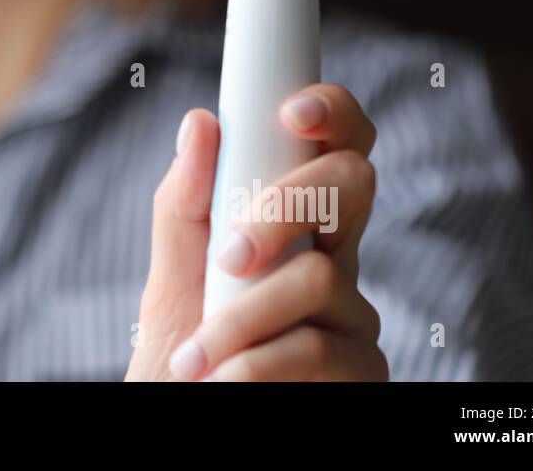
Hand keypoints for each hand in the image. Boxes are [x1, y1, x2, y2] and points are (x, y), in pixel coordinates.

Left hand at [125, 84, 387, 380]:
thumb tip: (200, 122)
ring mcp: (354, 318)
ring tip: (195, 356)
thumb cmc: (182, 356)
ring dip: (241, 318)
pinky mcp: (363, 373)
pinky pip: (319, 349)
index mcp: (294, 227)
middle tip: (231, 254)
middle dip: (288, 207)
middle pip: (353, 186)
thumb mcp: (169, 280)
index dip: (333, 112)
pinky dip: (257, 366)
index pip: (333, 148)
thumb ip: (184, 206)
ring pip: (320, 276)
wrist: (187, 419)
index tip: (293, 112)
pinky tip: (224, 381)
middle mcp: (336, 263)